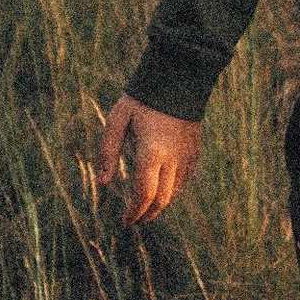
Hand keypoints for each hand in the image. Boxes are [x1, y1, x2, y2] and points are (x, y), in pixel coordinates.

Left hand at [96, 94, 202, 223]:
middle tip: (134, 221)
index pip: (144, 195)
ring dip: (159, 203)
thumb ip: (108, 152)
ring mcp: (187, 156)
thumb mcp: (117, 120)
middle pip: (161, 200)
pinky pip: (184, 179)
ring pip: (175, 192)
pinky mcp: (195, 151)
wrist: (179, 78)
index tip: (126, 221)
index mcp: (151, 153)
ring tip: (145, 207)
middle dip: (147, 215)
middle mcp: (172, 159)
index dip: (134, 213)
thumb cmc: (142, 99)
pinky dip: (172, 189)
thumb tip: (104, 183)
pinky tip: (162, 188)